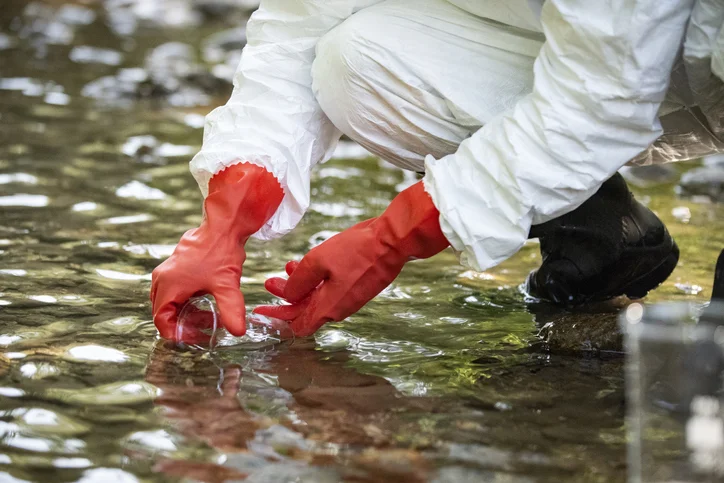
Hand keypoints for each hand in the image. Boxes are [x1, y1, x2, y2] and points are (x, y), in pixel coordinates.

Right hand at [151, 163, 282, 340]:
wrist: (223, 226)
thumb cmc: (222, 252)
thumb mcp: (227, 285)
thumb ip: (231, 310)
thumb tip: (238, 332)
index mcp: (168, 285)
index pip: (161, 321)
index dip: (178, 333)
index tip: (196, 337)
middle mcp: (162, 279)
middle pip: (164, 312)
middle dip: (183, 324)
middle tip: (205, 329)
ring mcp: (167, 272)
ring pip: (169, 302)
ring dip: (185, 313)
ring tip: (209, 318)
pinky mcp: (175, 267)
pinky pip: (174, 292)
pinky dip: (186, 302)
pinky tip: (206, 303)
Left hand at [254, 182, 448, 335]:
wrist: (392, 241)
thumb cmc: (357, 251)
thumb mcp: (317, 262)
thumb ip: (298, 283)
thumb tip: (286, 296)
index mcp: (328, 308)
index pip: (297, 325)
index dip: (277, 319)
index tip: (262, 311)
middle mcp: (339, 308)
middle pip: (305, 311)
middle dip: (285, 297)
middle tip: (270, 282)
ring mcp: (349, 298)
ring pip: (317, 297)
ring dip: (300, 285)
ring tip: (288, 267)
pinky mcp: (357, 286)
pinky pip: (330, 289)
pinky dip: (316, 280)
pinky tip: (308, 263)